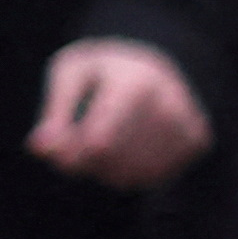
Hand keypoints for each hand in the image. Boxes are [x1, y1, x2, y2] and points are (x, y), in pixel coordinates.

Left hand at [29, 39, 213, 191]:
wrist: (160, 60)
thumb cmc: (105, 68)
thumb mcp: (71, 72)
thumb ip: (55, 111)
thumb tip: (40, 148)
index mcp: (136, 83)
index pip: (98, 144)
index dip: (67, 154)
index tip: (51, 145)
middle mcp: (169, 106)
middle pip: (108, 161)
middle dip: (80, 158)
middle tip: (75, 139)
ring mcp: (186, 127)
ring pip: (127, 174)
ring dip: (102, 168)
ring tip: (102, 140)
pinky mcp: (197, 143)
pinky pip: (148, 178)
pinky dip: (127, 171)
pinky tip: (126, 148)